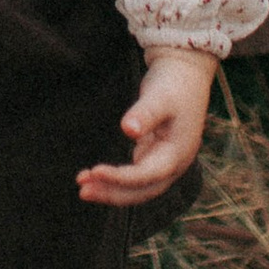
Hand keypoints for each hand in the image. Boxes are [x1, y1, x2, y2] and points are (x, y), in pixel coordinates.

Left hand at [77, 47, 214, 203]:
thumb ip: (145, 114)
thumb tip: (128, 130)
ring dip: (112, 190)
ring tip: (83, 187)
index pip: (148, 174)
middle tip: (82, 191)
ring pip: (139, 188)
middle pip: (143, 191)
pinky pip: (135, 177)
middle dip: (113, 193)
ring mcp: (166, 163)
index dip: (122, 178)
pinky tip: (95, 176)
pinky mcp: (155, 157)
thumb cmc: (173, 84)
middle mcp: (174, 165)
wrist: (185, 74)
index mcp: (178, 153)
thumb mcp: (160, 97)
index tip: (95, 171)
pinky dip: (116, 180)